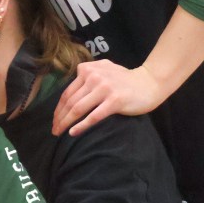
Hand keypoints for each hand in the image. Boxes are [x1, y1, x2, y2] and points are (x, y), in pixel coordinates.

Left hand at [52, 60, 166, 136]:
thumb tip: (70, 93)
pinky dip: (81, 126)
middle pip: (70, 101)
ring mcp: (104, 88)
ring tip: (60, 133)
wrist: (149, 82)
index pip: (67, 92)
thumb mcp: (103, 70)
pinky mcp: (115, 101)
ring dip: (66, 123)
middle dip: (59, 118)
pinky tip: (73, 133)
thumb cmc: (125, 80)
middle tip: (54, 130)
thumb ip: (87, 75)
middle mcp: (94, 76)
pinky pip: (93, 116)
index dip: (58, 108)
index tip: (54, 120)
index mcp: (88, 69)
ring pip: (78, 109)